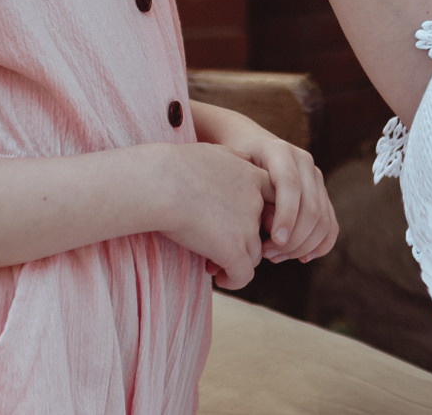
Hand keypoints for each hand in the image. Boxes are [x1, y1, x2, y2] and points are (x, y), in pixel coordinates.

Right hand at [155, 142, 272, 289]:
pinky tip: (220, 279)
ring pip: (254, 254)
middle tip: (223, 243)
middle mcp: (255, 201)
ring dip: (238, 260)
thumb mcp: (212, 151)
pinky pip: (243, 275)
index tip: (234, 221)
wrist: (160, 183)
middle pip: (262, 228)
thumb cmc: (174, 165)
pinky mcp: (233, 250)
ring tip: (215, 263)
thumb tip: (239, 160)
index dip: (255, 214)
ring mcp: (246, 227)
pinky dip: (234, 280)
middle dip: (247, 239)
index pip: (271, 199)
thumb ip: (233, 158)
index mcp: (251, 176)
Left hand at [197, 108, 339, 264]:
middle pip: (311, 208)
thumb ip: (244, 193)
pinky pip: (330, 224)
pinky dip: (320, 244)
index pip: (290, 185)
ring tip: (274, 256)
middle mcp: (303, 161)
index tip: (273, 242)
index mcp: (279, 151)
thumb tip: (259, 229)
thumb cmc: (232, 163)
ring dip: (302, 246)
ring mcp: (315, 176)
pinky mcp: (321, 192)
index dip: (285, 216)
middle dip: (292, 239)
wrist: (245, 142)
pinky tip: (301, 257)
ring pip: (323, 220)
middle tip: (266, 255)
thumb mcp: (231, 170)